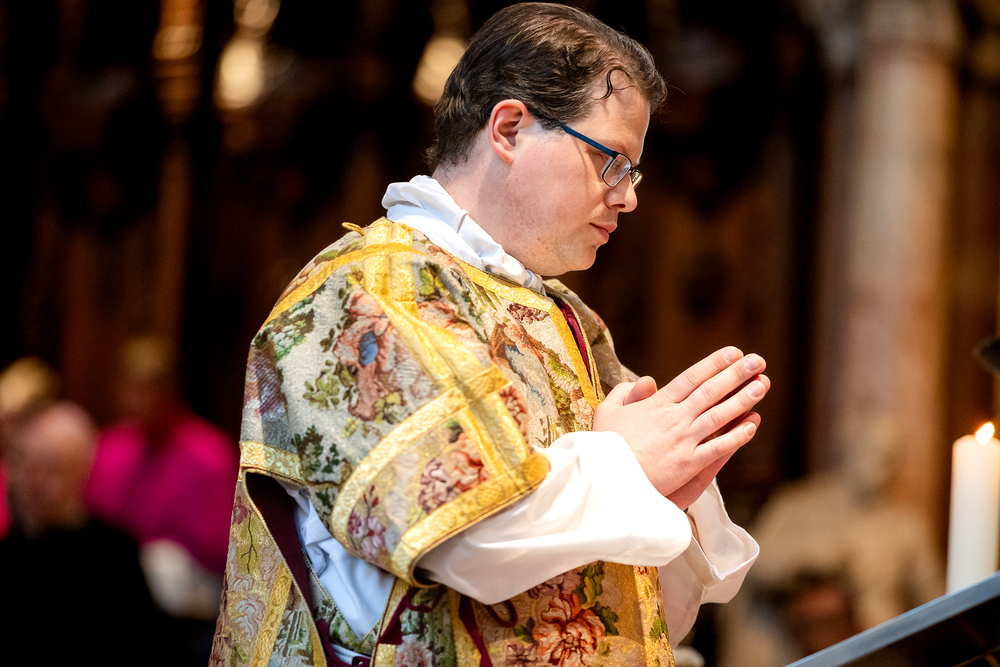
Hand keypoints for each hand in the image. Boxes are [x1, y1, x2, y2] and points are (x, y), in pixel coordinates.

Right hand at [592, 347, 768, 509]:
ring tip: (762, 385)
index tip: (733, 353)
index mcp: (657, 404)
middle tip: (758, 361)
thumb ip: (627, 394)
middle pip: (711, 391)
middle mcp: (674, 418)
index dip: (714, 364)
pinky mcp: (688, 464)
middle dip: (737, 374)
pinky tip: (753, 425)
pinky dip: (736, 436)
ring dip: (743, 399)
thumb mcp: (608, 412)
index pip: (692, 378)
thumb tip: (646, 382)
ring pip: (719, 415)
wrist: (606, 478)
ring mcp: (683, 440)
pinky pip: (718, 448)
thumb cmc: (605, 446)